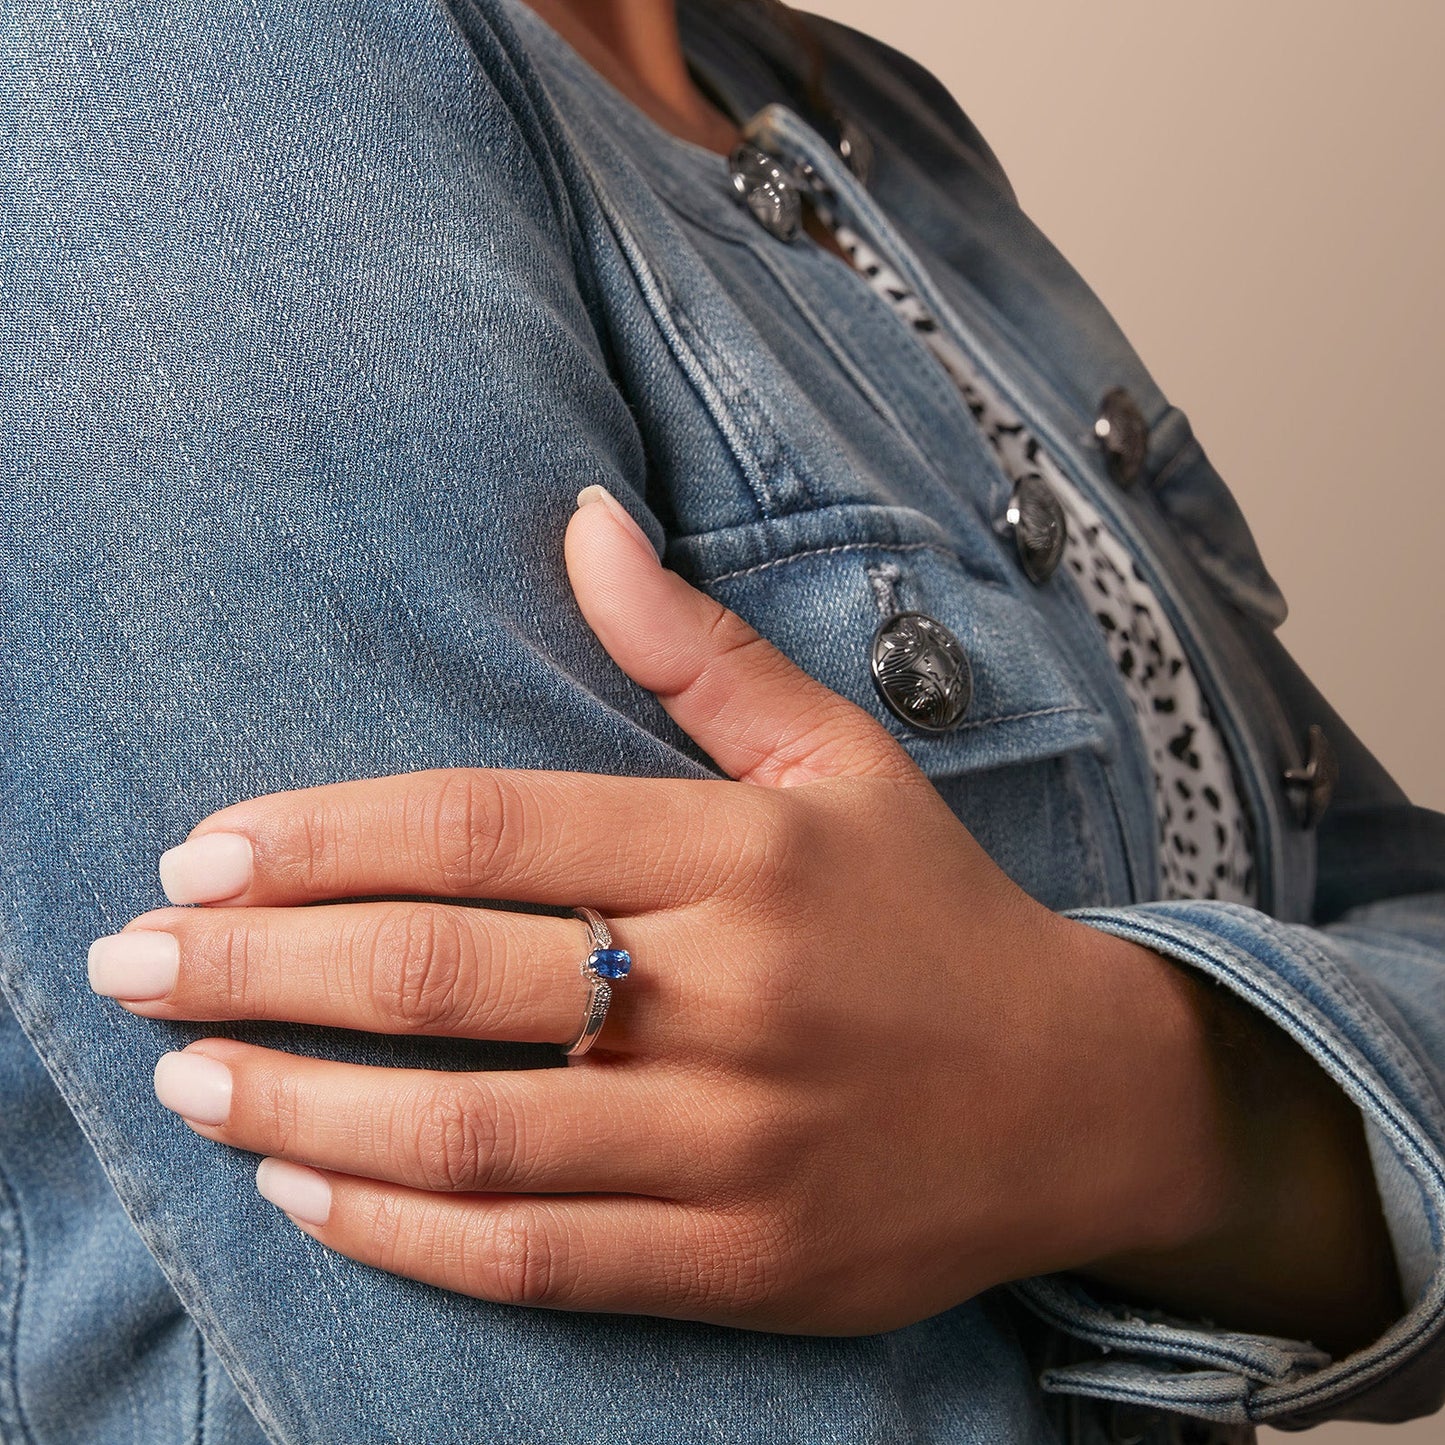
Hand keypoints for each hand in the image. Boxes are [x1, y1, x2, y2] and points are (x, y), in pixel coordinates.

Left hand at [89, 485, 1238, 1333]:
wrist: (1077, 1095)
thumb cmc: (936, 912)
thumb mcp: (842, 759)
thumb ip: (698, 649)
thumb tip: (585, 519)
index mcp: (748, 851)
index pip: (486, 827)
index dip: (322, 836)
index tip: (203, 851)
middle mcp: (734, 992)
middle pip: (442, 976)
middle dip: (256, 968)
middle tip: (135, 963)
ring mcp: (738, 1140)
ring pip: (467, 1138)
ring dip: (297, 1110)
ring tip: (190, 1081)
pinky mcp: (745, 1261)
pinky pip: (538, 1259)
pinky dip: (403, 1236)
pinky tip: (310, 1196)